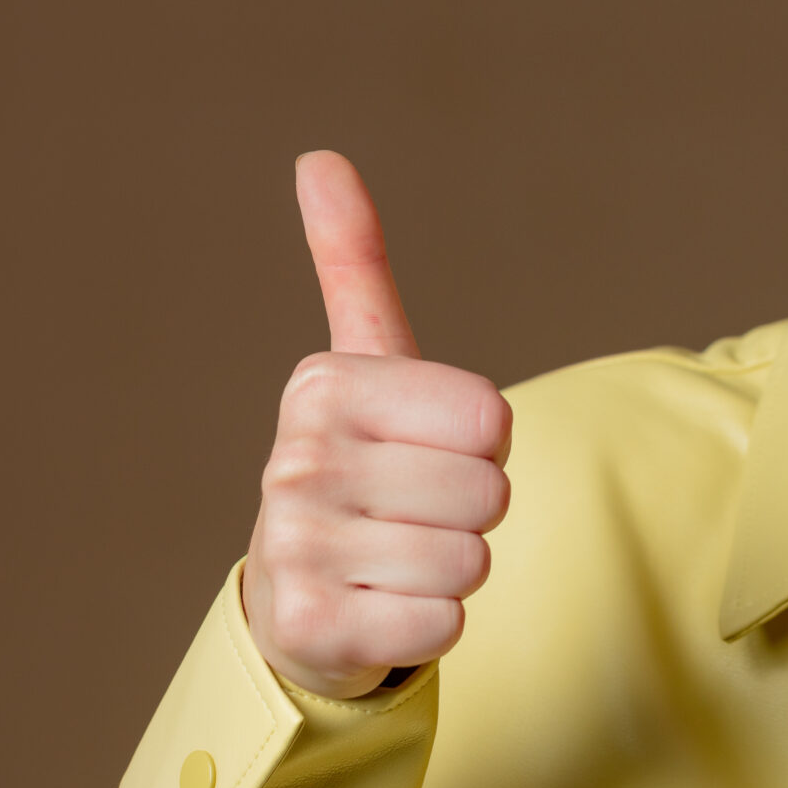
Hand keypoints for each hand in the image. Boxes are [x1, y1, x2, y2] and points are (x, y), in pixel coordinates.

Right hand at [239, 151, 512, 698]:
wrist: (298, 597)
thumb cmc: (361, 466)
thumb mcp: (364, 362)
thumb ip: (352, 262)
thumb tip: (318, 157)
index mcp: (323, 387)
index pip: (492, 418)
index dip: (482, 445)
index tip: (427, 449)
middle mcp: (294, 461)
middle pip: (488, 493)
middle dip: (473, 512)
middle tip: (415, 512)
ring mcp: (294, 548)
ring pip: (471, 562)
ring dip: (453, 570)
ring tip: (397, 559)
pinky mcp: (311, 630)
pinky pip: (444, 625)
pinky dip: (432, 625)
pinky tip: (382, 610)